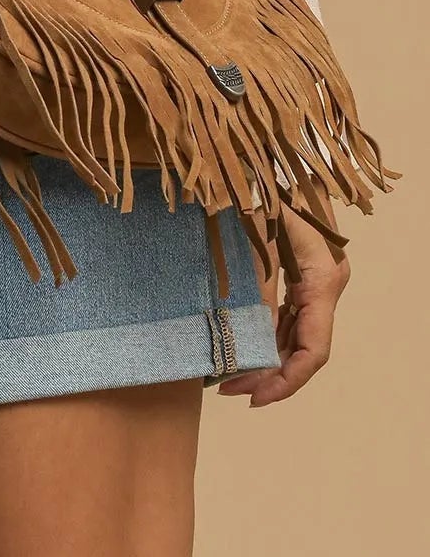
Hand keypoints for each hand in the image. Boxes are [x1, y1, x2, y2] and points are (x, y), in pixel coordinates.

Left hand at [216, 204, 350, 405]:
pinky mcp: (301, 276)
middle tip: (232, 391)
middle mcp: (325, 286)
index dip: (288, 379)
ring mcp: (314, 283)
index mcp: (323, 280)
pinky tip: (243, 347)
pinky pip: (288, 317)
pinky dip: (267, 336)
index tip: (256, 396)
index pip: (314, 349)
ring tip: (231, 378)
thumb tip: (249, 340)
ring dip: (268, 359)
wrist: (273, 159)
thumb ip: (259, 289)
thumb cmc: (266, 190)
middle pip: (305, 348)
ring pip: (296, 336)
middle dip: (272, 376)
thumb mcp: (257, 239)